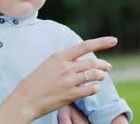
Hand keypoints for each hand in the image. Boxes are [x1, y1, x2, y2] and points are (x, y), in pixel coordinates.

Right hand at [0, 36, 116, 122]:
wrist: (25, 99)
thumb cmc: (36, 82)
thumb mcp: (49, 65)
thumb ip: (65, 61)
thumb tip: (81, 61)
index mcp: (59, 56)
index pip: (84, 46)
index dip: (101, 43)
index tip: (114, 41)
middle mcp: (65, 67)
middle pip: (92, 62)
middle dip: (103, 64)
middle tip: (108, 67)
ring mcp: (68, 81)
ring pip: (94, 75)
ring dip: (101, 76)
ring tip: (102, 77)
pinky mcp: (70, 94)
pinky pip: (91, 89)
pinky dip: (96, 87)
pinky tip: (95, 88)